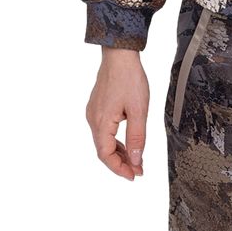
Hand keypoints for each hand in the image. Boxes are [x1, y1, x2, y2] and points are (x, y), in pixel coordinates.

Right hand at [85, 46, 149, 178]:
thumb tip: (135, 160)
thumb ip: (137, 137)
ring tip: (136, 159)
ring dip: (119, 151)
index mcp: (101, 123)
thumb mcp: (139, 110)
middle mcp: (93, 119)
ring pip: (104, 140)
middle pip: (104, 150)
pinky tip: (128, 141)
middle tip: (139, 170)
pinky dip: (116, 139)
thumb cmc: (129, 78)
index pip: (105, 155)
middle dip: (121, 162)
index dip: (119, 169)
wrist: (120, 54)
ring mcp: (93, 112)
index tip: (134, 176)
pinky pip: (104, 130)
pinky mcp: (97, 106)